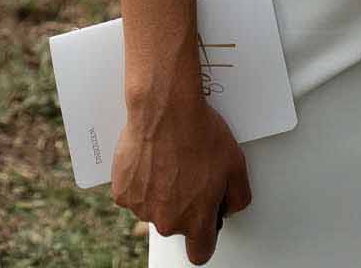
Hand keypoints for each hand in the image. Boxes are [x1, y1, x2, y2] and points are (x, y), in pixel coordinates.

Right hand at [112, 95, 251, 263]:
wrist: (165, 108)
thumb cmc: (199, 132)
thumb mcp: (236, 164)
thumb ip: (237, 197)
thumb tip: (228, 207)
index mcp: (195, 219)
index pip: (200, 252)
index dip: (204, 238)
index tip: (205, 224)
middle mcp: (167, 221)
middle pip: (176, 224)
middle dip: (182, 204)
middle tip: (188, 172)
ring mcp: (142, 208)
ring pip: (153, 208)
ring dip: (160, 191)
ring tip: (169, 159)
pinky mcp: (122, 192)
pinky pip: (134, 193)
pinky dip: (140, 180)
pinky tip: (150, 158)